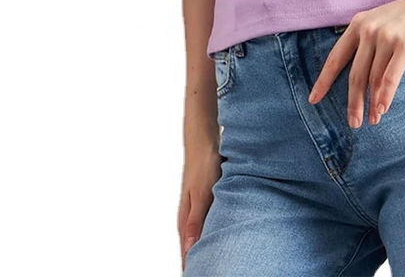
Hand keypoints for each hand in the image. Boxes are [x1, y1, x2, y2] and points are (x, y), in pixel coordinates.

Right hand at [178, 148, 222, 269]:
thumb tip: (189, 249)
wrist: (204, 141)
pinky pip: (206, 227)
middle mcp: (188, 218)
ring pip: (198, 239)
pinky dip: (210, 237)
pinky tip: (219, 241)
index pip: (186, 254)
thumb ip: (195, 221)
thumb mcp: (202, 194)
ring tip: (214, 266)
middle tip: (211, 274)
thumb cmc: (204, 166)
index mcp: (186, 220)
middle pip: (192, 250)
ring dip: (205, 251)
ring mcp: (196, 211)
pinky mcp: (204, 204)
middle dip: (198, 264)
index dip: (192, 268)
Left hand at [306, 0, 404, 127]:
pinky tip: (382, 109)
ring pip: (373, 79)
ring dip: (372, 103)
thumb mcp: (383, 21)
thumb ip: (369, 40)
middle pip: (355, 74)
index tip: (313, 99)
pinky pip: (391, 76)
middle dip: (352, 102)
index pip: (336, 57)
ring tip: (372, 120)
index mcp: (359, 24)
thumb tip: (361, 75)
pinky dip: (385, 96)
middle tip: (352, 123)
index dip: (324, 80)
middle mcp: (369, 29)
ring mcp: (387, 37)